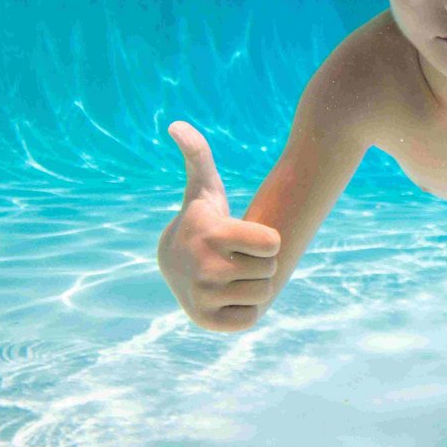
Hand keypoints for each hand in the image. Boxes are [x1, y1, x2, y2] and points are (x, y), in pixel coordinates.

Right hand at [158, 121, 280, 331]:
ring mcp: (204, 297)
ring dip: (254, 285)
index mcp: (213, 235)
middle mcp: (205, 268)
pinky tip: (228, 294)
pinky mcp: (206, 322)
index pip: (274, 243)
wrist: (173, 262)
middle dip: (260, 263)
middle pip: (271, 271)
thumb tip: (176, 125)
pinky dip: (244, 308)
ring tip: (233, 274)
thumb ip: (199, 155)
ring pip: (263, 294)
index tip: (245, 236)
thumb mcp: (204, 189)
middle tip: (238, 257)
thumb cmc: (201, 221)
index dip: (266, 240)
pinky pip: (250, 318)